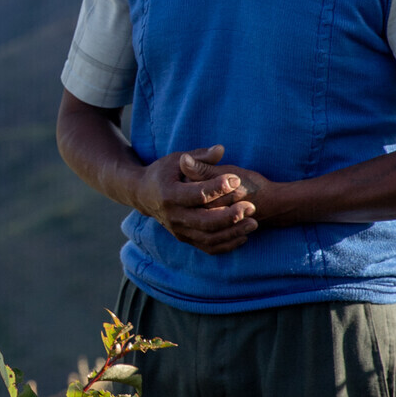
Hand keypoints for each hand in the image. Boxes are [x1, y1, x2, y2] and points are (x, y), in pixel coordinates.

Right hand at [134, 144, 257, 254]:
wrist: (142, 195)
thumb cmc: (164, 172)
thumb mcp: (177, 159)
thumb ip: (200, 157)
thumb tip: (221, 149)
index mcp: (170, 194)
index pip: (197, 194)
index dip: (218, 187)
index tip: (236, 179)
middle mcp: (173, 216)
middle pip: (205, 221)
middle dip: (230, 215)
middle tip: (251, 206)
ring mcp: (178, 230)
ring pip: (209, 238)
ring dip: (233, 232)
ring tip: (253, 222)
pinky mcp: (185, 238)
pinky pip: (208, 247)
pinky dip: (227, 244)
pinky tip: (243, 235)